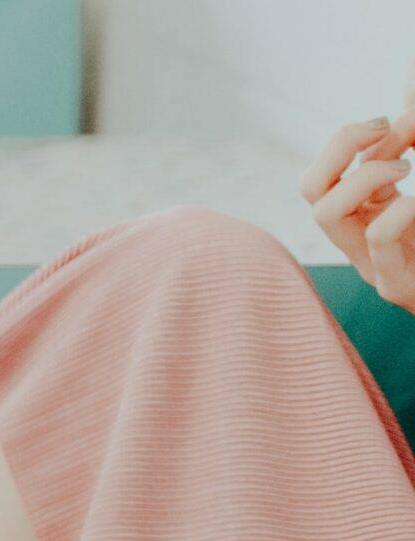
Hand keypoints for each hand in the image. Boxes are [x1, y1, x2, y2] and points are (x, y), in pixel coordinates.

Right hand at [303, 63, 414, 308]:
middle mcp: (358, 238)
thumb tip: (407, 80)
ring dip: (365, 175)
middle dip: (342, 146)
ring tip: (407, 168)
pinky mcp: (396, 286)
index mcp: (364, 214)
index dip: (352, 137)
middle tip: (388, 130)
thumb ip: (411, 136)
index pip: (322, 172)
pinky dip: (401, 208)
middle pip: (309, 187)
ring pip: (325, 213)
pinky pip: (378, 238)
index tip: (396, 121)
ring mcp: (373, 265)